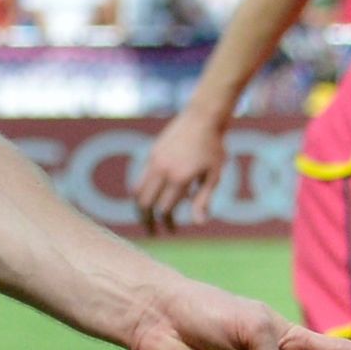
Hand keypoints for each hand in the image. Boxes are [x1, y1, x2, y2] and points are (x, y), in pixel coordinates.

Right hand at [130, 114, 229, 234]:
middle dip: (147, 221)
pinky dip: (143, 192)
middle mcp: (162, 170)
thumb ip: (203, 199)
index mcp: (179, 178)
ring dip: (140, 208)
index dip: (167, 223)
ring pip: (137, 191)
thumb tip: (198, 223)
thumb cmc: (213, 148)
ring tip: (146, 218)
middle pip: (145, 204)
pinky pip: (141, 178)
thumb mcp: (214, 175)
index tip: (172, 231)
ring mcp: (154, 161)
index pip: (164, 209)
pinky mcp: (151, 154)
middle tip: (152, 232)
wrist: (202, 117)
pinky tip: (152, 198)